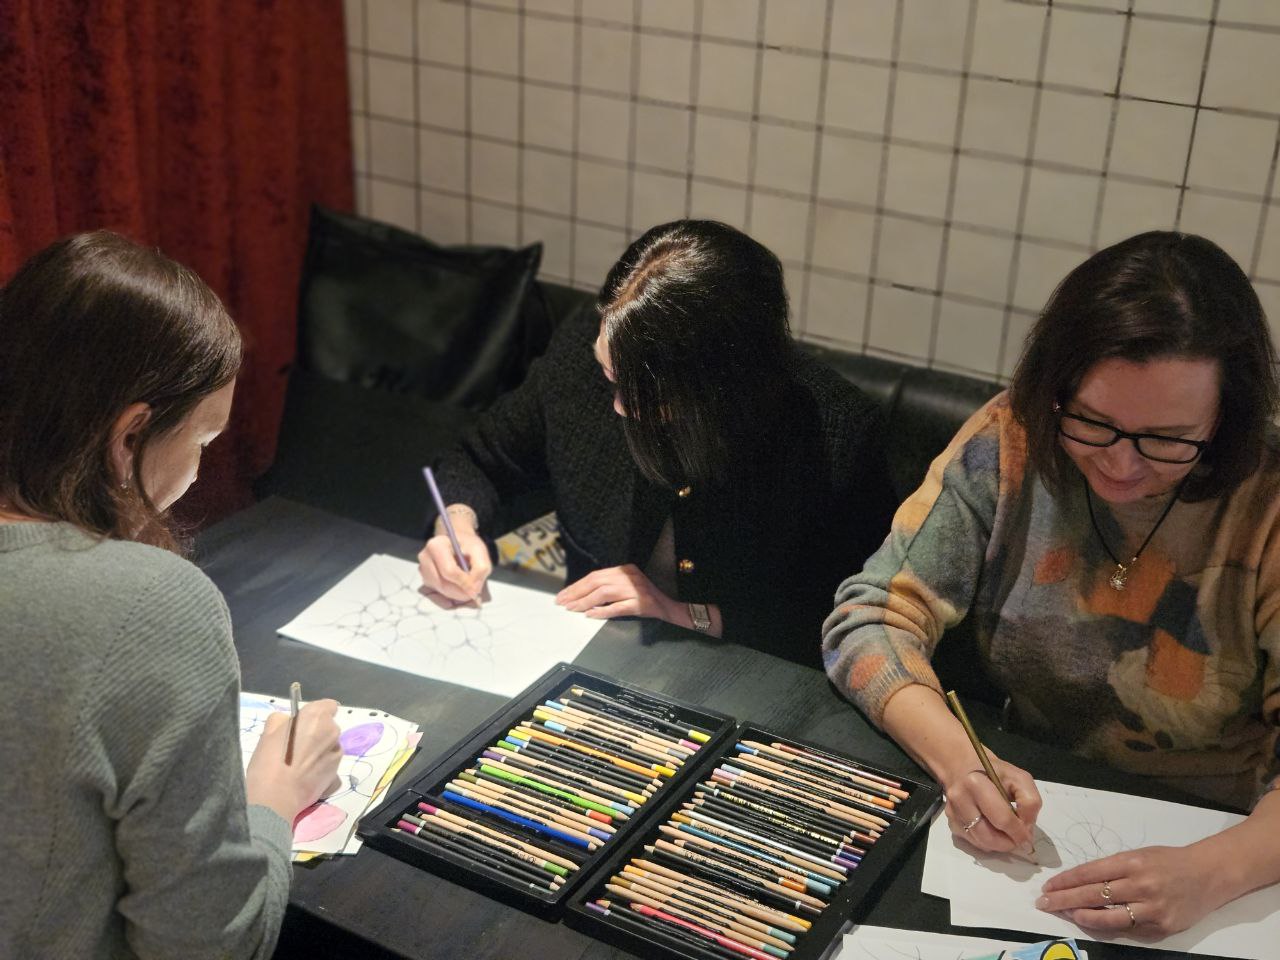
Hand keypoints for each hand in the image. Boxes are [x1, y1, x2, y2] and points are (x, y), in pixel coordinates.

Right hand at [245, 699, 342, 822]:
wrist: (275, 799)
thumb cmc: (269, 761)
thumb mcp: (268, 732)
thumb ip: (281, 720)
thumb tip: (287, 721)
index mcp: (318, 717)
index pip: (327, 706)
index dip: (315, 714)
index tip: (302, 724)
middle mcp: (333, 732)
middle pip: (328, 727)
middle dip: (316, 733)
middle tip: (296, 747)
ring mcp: (337, 755)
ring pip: (330, 747)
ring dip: (319, 752)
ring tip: (299, 766)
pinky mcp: (336, 775)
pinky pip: (329, 767)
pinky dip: (321, 770)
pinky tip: (306, 779)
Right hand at [418, 525, 490, 606]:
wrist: (458, 544)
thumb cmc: (468, 547)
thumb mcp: (480, 552)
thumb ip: (480, 569)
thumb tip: (473, 590)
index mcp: (436, 545)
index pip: (449, 571)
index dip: (464, 583)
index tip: (476, 589)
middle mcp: (425, 558)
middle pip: (443, 584)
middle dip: (461, 592)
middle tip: (474, 592)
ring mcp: (423, 570)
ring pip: (441, 591)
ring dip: (457, 594)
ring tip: (468, 586)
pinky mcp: (425, 580)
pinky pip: (438, 594)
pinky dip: (451, 595)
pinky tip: (459, 587)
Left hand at [555, 564, 677, 621]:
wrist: (668, 606)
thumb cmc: (645, 598)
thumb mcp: (627, 586)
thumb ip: (608, 586)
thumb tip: (581, 594)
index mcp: (625, 570)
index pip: (595, 576)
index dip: (577, 585)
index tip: (564, 594)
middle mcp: (629, 577)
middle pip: (596, 582)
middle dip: (576, 593)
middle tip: (562, 602)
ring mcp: (635, 590)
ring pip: (604, 593)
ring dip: (585, 602)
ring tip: (572, 608)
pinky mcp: (639, 604)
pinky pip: (617, 607)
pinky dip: (602, 611)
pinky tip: (590, 615)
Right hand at [942, 757, 1040, 855]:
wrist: (963, 767)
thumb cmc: (994, 772)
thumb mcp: (1019, 778)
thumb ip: (1029, 802)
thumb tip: (1026, 830)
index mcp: (976, 783)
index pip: (1002, 819)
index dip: (1019, 832)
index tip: (1027, 837)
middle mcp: (959, 798)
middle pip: (988, 836)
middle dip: (1008, 843)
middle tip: (1018, 841)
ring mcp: (952, 812)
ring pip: (980, 842)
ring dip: (998, 845)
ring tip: (1007, 836)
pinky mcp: (950, 822)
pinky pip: (973, 842)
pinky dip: (987, 843)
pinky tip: (992, 831)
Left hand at [1037, 844, 1226, 937]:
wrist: (1207, 875)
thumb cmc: (1167, 861)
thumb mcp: (1137, 855)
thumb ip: (1111, 869)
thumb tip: (1079, 883)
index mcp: (1131, 862)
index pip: (1089, 873)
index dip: (1065, 881)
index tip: (1048, 887)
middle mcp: (1140, 885)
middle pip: (1093, 896)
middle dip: (1064, 900)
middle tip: (1044, 903)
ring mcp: (1152, 909)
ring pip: (1108, 918)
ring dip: (1082, 917)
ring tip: (1065, 914)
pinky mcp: (1161, 927)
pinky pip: (1128, 930)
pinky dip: (1107, 927)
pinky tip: (1092, 923)